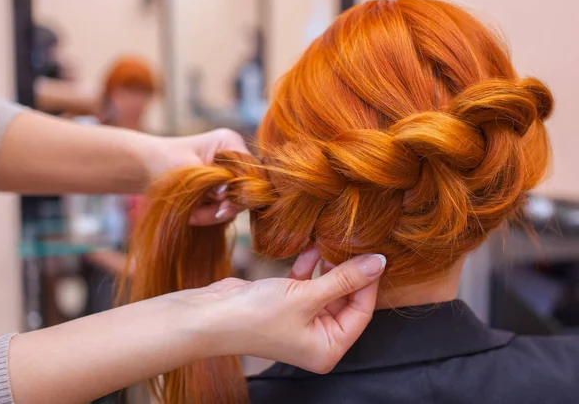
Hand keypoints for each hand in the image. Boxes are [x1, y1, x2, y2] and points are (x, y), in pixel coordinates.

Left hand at [147, 128, 249, 225]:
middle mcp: (234, 159)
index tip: (221, 202)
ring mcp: (229, 175)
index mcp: (229, 143)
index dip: (240, 189)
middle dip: (222, 206)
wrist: (143, 167)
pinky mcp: (221, 190)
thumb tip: (227, 195)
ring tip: (190, 215)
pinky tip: (191, 215)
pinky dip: (207, 215)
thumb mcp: (188, 171)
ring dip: (212, 213)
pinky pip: (223, 209)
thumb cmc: (162, 161)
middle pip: (244, 190)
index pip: (250, 170)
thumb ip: (210, 182)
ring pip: (233, 203)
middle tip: (199, 214)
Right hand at [172, 249, 385, 372]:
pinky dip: (309, 266)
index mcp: (327, 349)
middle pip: (345, 300)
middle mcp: (317, 338)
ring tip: (333, 240)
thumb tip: (379, 263)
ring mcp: (301, 321)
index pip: (362, 313)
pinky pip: (307, 283)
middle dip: (347, 272)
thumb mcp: (307, 296)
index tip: (375, 254)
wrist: (210, 315)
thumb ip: (345, 279)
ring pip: (326, 289)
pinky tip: (312, 247)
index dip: (369, 283)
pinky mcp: (286, 304)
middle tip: (354, 242)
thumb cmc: (256, 316)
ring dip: (328, 266)